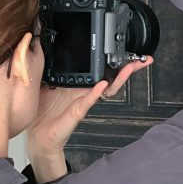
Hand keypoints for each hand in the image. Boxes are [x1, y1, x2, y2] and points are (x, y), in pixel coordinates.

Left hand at [26, 58, 152, 182]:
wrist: (39, 135)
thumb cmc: (44, 112)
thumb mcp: (44, 84)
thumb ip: (48, 68)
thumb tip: (44, 48)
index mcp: (80, 84)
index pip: (101, 70)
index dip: (114, 61)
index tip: (125, 51)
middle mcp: (86, 92)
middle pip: (112, 78)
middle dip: (129, 68)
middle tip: (143, 60)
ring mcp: (84, 101)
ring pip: (107, 88)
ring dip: (120, 77)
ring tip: (130, 67)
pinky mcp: (78, 111)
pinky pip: (90, 100)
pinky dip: (97, 92)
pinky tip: (103, 84)